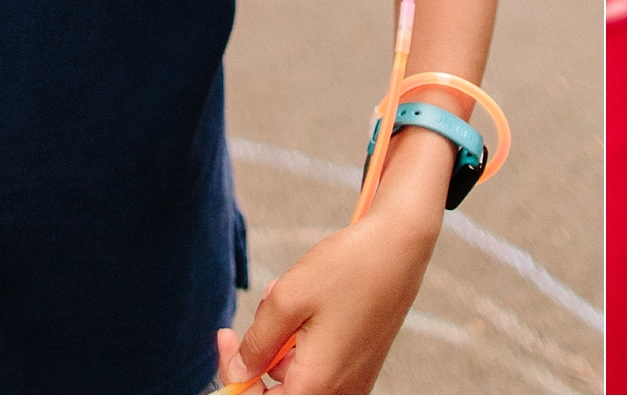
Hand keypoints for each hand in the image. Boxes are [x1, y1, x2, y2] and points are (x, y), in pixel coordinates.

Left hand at [216, 206, 440, 393]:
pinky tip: (315, 300)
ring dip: (286, 333)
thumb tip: (239, 371)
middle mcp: (338, 391)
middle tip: (271, 296)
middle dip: (265, 342)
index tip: (225, 336)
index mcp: (316, 385)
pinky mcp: (362, 363)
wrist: (401, 245)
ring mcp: (354, 378)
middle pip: (278, 384)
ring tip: (297, 291)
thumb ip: (256, 343)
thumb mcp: (287, 298)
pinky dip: (308, 333)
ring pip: (298, 368)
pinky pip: (321, 360)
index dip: (232, 373)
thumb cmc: (348, 268)